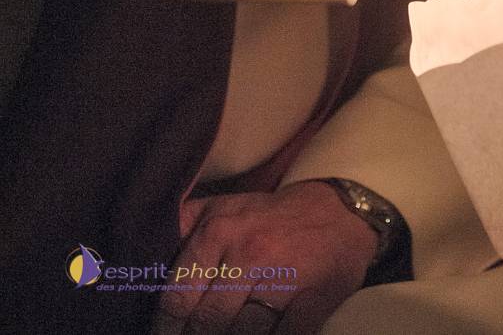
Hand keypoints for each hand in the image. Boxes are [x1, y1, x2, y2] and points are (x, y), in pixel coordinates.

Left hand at [152, 181, 377, 334]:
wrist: (338, 212)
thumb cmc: (268, 217)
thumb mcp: (222, 208)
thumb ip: (180, 227)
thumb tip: (135, 255)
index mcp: (220, 231)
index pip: (177, 297)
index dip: (164, 327)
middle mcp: (248, 255)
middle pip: (206, 323)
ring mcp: (283, 281)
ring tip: (225, 333)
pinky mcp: (313, 303)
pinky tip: (258, 334)